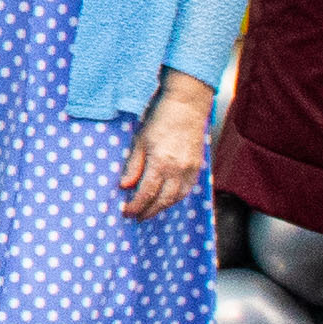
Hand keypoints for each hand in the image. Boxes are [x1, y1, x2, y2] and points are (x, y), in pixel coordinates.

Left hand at [122, 73, 214, 216]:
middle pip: (163, 200)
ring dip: (162, 207)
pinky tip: (167, 198)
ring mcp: (190, 169)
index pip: (146, 193)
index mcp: (161, 163)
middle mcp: (178, 170)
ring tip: (150, 210)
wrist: (186, 106)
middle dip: (149, 211)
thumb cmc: (159, 118)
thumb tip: (124, 186)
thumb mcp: (139, 140)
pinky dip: (176, 198)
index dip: (136, 206)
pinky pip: (187, 189)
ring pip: (177, 198)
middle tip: (137, 217)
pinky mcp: (197, 166)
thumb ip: (133, 166)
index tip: (126, 212)